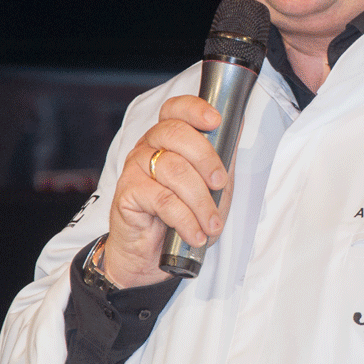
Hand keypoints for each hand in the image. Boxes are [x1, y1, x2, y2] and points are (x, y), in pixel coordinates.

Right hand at [103, 95, 236, 287]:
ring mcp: (135, 168)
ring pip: (173, 170)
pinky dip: (186, 219)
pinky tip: (196, 234)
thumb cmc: (182, 215)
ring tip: (212, 224)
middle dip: (207, 159)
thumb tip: (237, 126)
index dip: (195, 109)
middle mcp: (148, 146)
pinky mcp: (127, 193)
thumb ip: (221, 157)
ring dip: (201, 201)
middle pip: (176, 135)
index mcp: (168, 137)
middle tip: (220, 185)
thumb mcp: (210, 185)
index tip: (215, 120)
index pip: (176, 109)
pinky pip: (162, 200)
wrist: (149, 254)